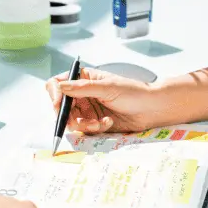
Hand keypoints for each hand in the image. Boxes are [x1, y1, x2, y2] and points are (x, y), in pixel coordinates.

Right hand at [45, 67, 163, 133]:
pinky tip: (108, 123)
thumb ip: (82, 88)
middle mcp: (82, 93)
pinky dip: (94, 128)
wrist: (152, 109)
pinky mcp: (94, 122)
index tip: (58, 105)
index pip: (58, 84)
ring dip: (83, 124)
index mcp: (84, 78)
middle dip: (68, 116)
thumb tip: (60, 87)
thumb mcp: (107, 88)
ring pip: (71, 120)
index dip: (55, 94)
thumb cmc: (133, 92)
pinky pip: (84, 129)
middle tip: (78, 121)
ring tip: (99, 123)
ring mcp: (88, 108)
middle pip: (61, 106)